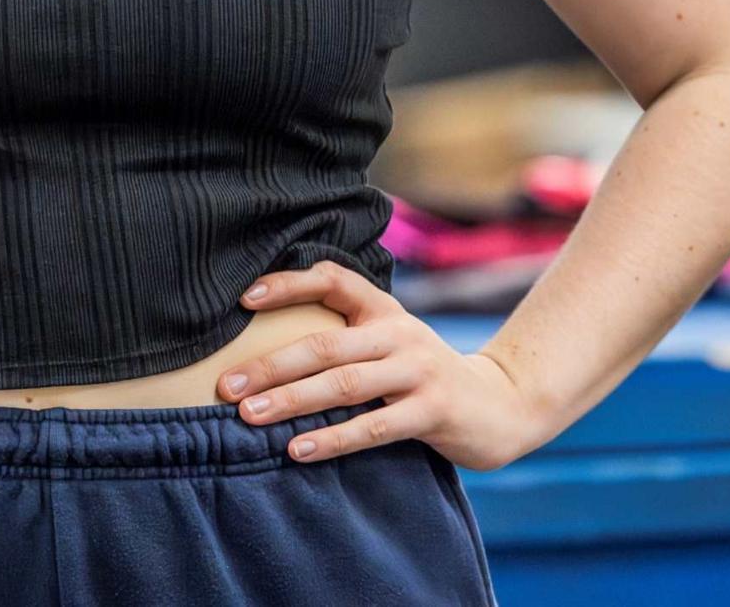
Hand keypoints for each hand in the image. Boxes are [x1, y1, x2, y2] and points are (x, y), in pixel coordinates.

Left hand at [217, 260, 546, 471]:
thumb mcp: (390, 342)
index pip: (332, 280)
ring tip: (249, 416)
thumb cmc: (423, 375)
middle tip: (227, 384)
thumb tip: (265, 350)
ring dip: (292, 401)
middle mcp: (399, 333)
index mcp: (384, 310)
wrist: (501, 404)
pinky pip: (373, 427)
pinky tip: (298, 449)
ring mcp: (418, 371)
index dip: (287, 284)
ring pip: (343, 385)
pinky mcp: (432, 411)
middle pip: (325, 345)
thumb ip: (345, 337)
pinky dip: (333, 439)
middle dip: (271, 365)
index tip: (243, 300)